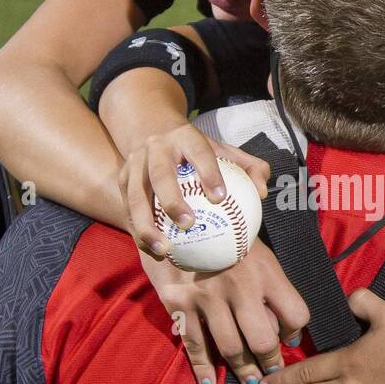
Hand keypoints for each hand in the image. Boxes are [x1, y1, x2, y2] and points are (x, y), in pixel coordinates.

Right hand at [118, 122, 269, 257]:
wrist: (153, 131)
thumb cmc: (197, 151)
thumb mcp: (223, 151)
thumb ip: (248, 168)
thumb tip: (263, 192)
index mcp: (185, 137)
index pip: (199, 152)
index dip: (209, 172)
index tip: (220, 197)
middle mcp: (156, 147)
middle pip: (160, 174)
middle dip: (172, 200)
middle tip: (189, 225)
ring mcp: (134, 163)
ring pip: (136, 195)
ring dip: (147, 224)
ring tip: (163, 249)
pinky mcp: (122, 179)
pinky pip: (128, 209)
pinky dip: (138, 231)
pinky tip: (154, 252)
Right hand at [140, 238, 309, 383]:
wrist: (178, 213)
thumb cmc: (226, 235)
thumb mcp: (257, 250)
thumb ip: (272, 286)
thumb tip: (286, 330)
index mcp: (265, 270)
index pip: (295, 314)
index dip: (295, 332)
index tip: (290, 339)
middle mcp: (239, 286)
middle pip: (263, 340)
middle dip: (270, 362)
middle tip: (273, 374)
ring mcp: (207, 296)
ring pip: (230, 348)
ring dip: (243, 371)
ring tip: (251, 383)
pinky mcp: (180, 303)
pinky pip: (195, 344)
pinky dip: (203, 370)